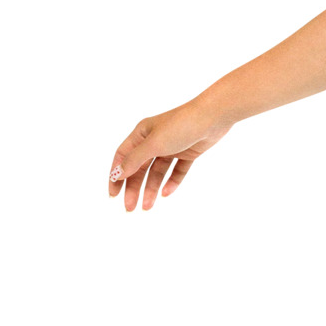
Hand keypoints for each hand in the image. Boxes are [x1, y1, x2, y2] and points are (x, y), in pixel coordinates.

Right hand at [107, 94, 230, 211]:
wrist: (212, 117)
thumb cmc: (180, 125)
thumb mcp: (154, 144)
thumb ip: (134, 160)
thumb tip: (116, 174)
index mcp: (141, 134)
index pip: (122, 157)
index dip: (116, 175)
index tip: (113, 195)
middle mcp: (154, 140)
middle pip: (139, 168)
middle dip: (134, 188)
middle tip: (130, 208)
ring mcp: (171, 147)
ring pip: (157, 172)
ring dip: (151, 189)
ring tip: (147, 207)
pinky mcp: (187, 153)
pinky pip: (176, 171)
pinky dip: (171, 182)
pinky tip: (166, 194)